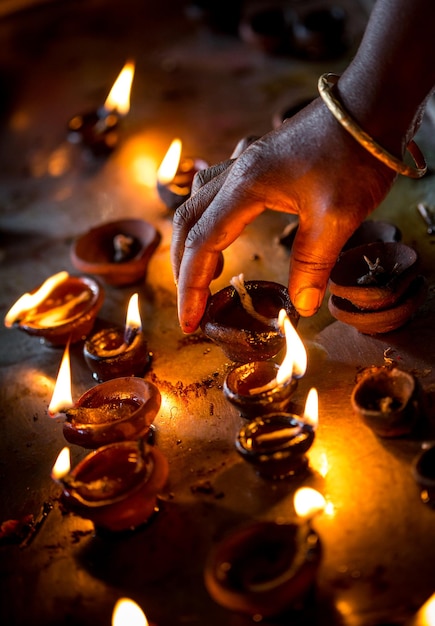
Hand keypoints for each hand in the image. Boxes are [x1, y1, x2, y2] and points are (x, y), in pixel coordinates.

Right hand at [171, 98, 395, 332]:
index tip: (191, 320)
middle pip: (187, 223)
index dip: (191, 286)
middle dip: (183, 269)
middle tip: (194, 305)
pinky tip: (223, 234)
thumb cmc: (354, 155)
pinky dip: (208, 221)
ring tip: (206, 276)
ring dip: (192, 243)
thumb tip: (301, 305)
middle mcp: (235, 174)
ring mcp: (243, 165)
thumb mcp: (337, 216)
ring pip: (197, 206)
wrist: (369, 105)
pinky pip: (214, 193)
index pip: (202, 243)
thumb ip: (313, 263)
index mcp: (246, 187)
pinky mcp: (257, 163)